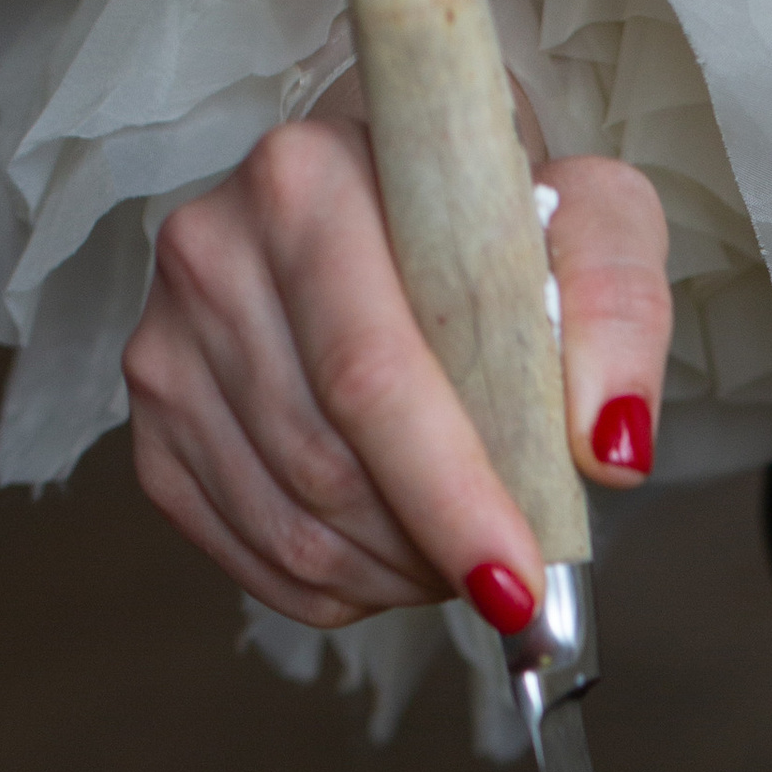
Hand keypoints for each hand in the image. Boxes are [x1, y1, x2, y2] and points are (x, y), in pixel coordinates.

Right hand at [125, 108, 670, 628]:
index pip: (370, 376)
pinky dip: (339, 588)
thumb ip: (617, 316)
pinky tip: (394, 557)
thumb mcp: (591, 221)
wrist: (401, 200)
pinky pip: (248, 555)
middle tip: (510, 575)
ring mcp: (166, 340)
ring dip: (395, 577)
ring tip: (459, 558)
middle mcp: (212, 252)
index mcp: (308, 183)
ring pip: (289, 526)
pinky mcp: (155, 419)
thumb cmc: (493, 218)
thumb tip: (611, 448)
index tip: (520, 579)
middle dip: (433, 552)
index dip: (450, 498)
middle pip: (327, 467)